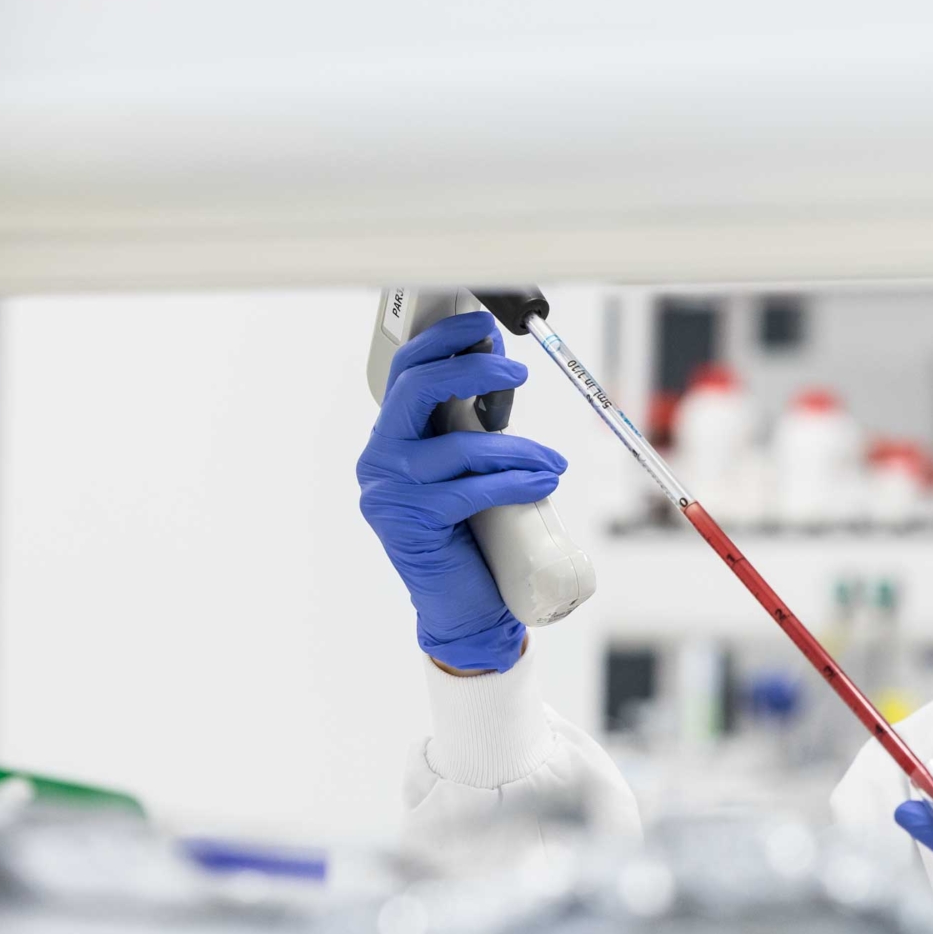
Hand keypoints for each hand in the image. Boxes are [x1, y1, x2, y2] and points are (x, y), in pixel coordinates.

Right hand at [357, 311, 565, 672]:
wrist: (464, 606)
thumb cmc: (473, 534)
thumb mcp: (471, 468)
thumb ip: (473, 428)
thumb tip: (501, 373)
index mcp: (393, 437)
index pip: (406, 370)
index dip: (443, 340)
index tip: (483, 327)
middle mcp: (380, 458)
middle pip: (419, 389)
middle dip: (471, 370)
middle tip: (516, 372)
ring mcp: (389, 491)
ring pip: (459, 448)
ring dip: (518, 449)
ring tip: (553, 462)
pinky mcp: (410, 523)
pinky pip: (469, 489)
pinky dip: (514, 482)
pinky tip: (543, 481)